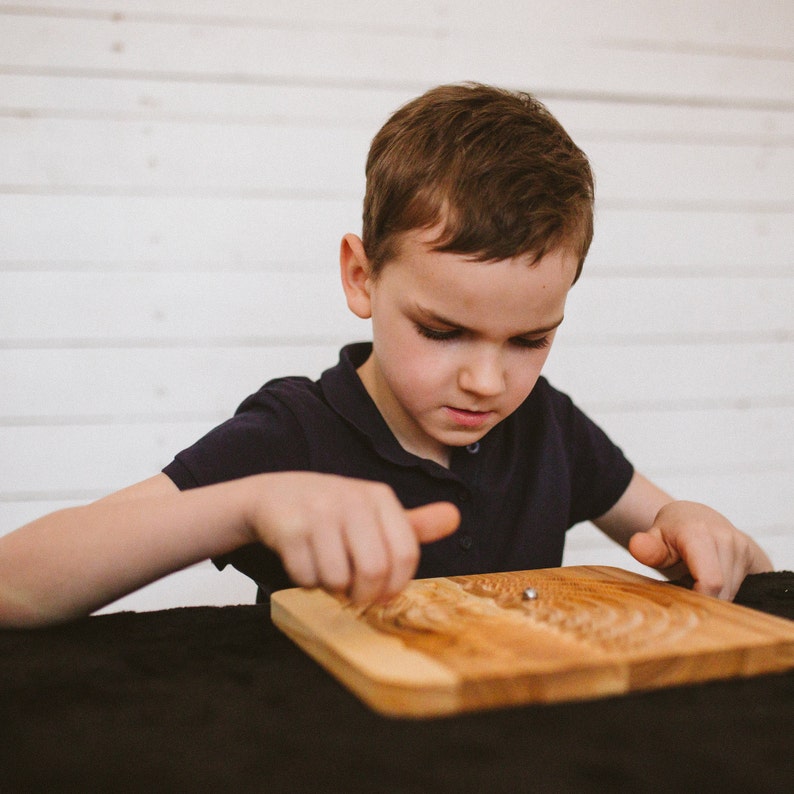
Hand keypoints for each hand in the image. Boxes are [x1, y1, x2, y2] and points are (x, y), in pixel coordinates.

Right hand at [242, 472, 459, 603]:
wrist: (272, 496)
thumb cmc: (331, 512)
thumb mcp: (373, 513)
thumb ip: (412, 525)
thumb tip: (455, 517)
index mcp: (379, 497)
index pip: (406, 553)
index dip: (396, 585)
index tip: (383, 594)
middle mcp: (352, 499)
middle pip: (374, 570)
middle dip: (364, 595)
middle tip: (353, 594)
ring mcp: (319, 511)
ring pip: (338, 578)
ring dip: (332, 588)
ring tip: (327, 571)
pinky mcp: (290, 527)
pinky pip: (307, 577)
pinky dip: (306, 581)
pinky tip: (304, 562)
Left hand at [628, 501, 772, 599]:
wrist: (696, 516)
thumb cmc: (672, 529)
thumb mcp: (655, 536)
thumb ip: (648, 548)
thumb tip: (636, 546)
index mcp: (699, 533)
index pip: (710, 581)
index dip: (700, 600)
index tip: (684, 605)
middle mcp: (726, 539)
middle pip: (722, 592)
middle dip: (704, 602)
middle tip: (685, 598)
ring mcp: (742, 547)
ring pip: (733, 593)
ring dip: (714, 598)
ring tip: (694, 587)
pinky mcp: (753, 556)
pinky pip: (741, 588)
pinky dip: (725, 594)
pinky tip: (710, 588)